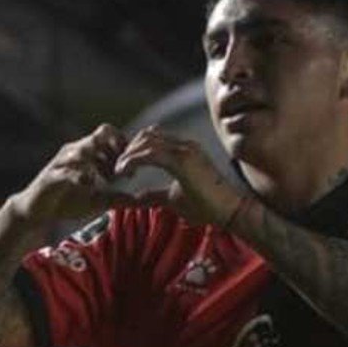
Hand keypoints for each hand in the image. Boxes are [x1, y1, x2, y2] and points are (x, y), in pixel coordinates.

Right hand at [9, 125, 130, 228]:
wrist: (35, 211)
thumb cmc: (66, 202)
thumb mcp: (97, 201)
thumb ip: (117, 198)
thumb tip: (140, 201)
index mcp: (86, 152)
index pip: (110, 134)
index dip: (124, 148)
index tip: (131, 172)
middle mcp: (74, 151)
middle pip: (101, 133)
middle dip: (118, 151)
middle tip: (124, 174)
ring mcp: (62, 161)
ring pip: (86, 148)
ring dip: (102, 163)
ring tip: (109, 180)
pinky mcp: (51, 176)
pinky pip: (69, 171)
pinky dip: (82, 176)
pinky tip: (91, 186)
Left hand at [113, 127, 241, 228]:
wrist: (229, 210)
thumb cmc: (207, 206)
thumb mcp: (173, 199)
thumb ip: (154, 195)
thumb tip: (136, 198)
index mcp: (184, 150)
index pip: (153, 138)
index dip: (135, 150)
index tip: (124, 168)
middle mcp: (184, 145)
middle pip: (147, 136)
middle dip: (128, 150)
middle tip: (117, 169)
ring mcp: (185, 150)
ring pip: (147, 142)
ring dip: (129, 155)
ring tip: (119, 171)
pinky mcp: (183, 160)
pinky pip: (151, 154)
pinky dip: (134, 161)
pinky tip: (125, 172)